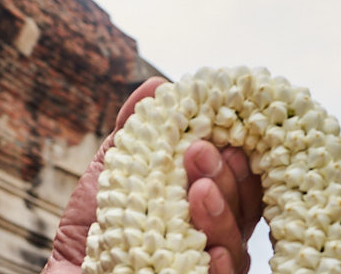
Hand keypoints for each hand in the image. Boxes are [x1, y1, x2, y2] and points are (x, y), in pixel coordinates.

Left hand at [46, 78, 264, 273]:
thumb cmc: (97, 224)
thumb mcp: (113, 170)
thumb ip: (136, 132)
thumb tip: (156, 85)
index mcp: (205, 204)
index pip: (238, 179)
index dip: (237, 153)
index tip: (223, 127)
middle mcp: (215, 236)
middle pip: (242, 207)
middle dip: (224, 175)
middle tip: (198, 151)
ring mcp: (205, 265)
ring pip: (235, 244)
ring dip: (220, 214)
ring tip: (198, 191)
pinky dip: (219, 267)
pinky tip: (212, 252)